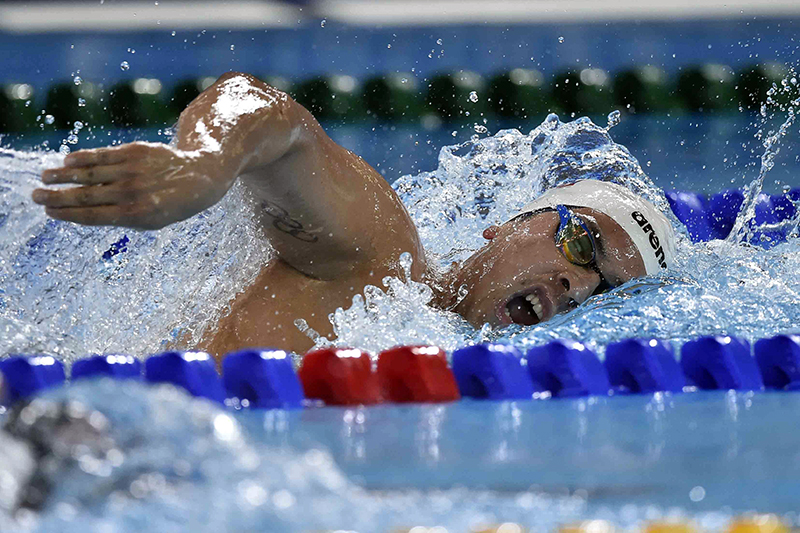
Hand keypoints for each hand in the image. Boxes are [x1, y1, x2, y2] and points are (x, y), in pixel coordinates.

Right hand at [33, 142, 231, 229]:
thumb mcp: (150, 219)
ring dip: (63, 174)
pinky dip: (83, 157)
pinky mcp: (136, 151)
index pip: (93, 215)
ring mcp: (134, 170)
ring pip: (90, 173)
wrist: (201, 176)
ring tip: (45, 176)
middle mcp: (134, 192)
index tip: (48, 212)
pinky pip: (103, 154)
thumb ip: (118, 215)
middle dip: (57, 196)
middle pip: (86, 195)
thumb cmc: (170, 202)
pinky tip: (67, 160)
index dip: (67, 214)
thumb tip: (80, 210)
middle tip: (35, 196)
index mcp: (137, 214)